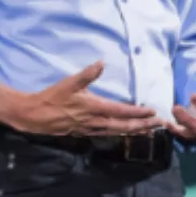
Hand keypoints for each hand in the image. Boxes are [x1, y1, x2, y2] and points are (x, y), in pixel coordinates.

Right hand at [0, 62, 160, 136]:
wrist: (34, 116)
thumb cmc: (52, 98)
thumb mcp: (68, 83)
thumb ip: (87, 74)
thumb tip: (102, 62)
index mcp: (94, 108)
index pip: (122, 111)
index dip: (139, 113)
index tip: (154, 112)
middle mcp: (96, 122)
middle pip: (125, 126)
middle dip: (144, 125)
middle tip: (160, 124)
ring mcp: (91, 129)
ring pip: (118, 132)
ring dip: (136, 131)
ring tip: (151, 130)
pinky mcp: (86, 133)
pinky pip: (109, 134)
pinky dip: (122, 133)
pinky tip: (129, 132)